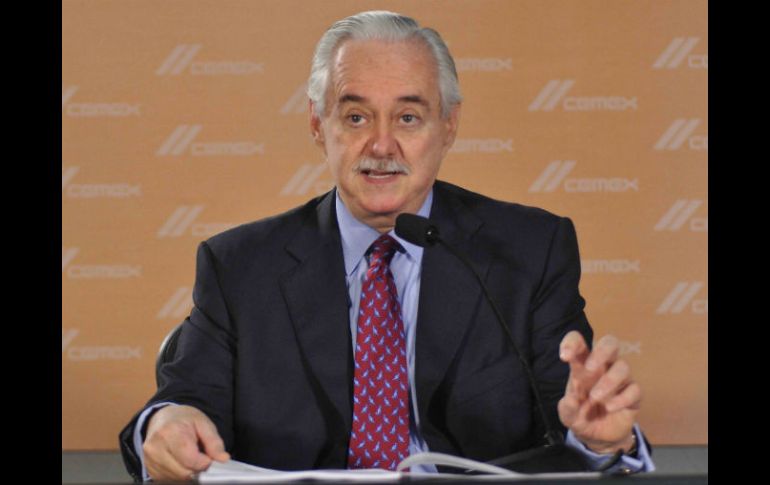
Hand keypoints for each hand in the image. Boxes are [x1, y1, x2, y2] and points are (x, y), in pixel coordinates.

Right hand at [143, 404, 229, 480]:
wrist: (161, 418)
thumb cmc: (183, 419)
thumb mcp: (203, 423)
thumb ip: (214, 442)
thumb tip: (223, 459)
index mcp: (170, 432)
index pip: (191, 460)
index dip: (205, 462)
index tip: (209, 456)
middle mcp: (156, 447)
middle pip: (184, 472)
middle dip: (197, 468)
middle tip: (201, 457)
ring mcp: (149, 459)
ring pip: (176, 478)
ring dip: (188, 472)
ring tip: (190, 456)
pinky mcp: (149, 469)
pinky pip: (168, 480)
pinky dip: (178, 474)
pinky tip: (181, 462)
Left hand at [557, 331, 640, 453]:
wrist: (597, 437)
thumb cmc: (580, 416)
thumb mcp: (568, 415)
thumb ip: (567, 407)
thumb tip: (570, 399)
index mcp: (583, 365)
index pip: (580, 343)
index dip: (572, 342)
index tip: (564, 357)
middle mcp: (603, 368)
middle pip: (611, 343)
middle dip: (602, 351)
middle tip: (589, 368)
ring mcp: (620, 380)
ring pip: (623, 366)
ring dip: (609, 381)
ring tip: (595, 397)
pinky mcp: (633, 396)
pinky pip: (635, 389)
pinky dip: (622, 398)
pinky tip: (610, 408)